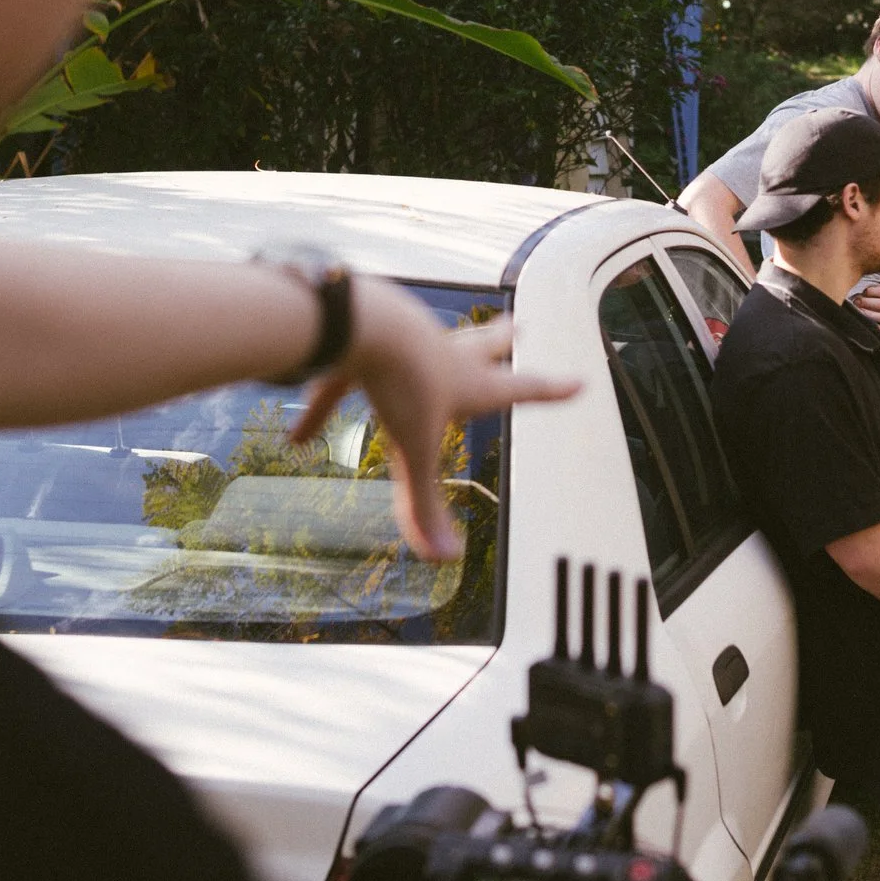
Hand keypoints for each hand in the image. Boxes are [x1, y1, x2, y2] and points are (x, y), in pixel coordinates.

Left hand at [293, 280, 579, 560]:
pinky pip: (342, 380)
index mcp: (470, 383)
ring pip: (422, 347)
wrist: (360, 321)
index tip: (581, 382)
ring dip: (431, 352)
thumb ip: (425, 506)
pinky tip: (298, 437)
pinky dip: (324, 407)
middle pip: (484, 345)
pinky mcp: (361, 341)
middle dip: (503, 340)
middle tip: (519, 326)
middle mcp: (445, 356)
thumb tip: (444, 558)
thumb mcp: (416, 453)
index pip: (522, 390)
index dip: (552, 392)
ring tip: (431, 356)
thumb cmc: (400, 383)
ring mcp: (405, 340)